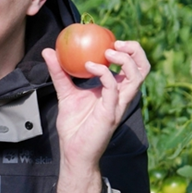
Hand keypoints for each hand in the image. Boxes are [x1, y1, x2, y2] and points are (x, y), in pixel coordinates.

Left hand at [42, 40, 150, 192]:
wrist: (73, 153)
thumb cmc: (73, 127)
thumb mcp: (65, 93)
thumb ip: (59, 73)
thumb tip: (48, 51)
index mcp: (114, 90)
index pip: (132, 66)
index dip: (128, 50)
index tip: (110, 39)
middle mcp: (121, 96)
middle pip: (143, 68)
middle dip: (135, 51)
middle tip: (116, 43)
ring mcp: (118, 105)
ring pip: (137, 76)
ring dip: (125, 60)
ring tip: (107, 52)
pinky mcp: (111, 113)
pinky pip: (113, 88)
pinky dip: (103, 73)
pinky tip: (89, 66)